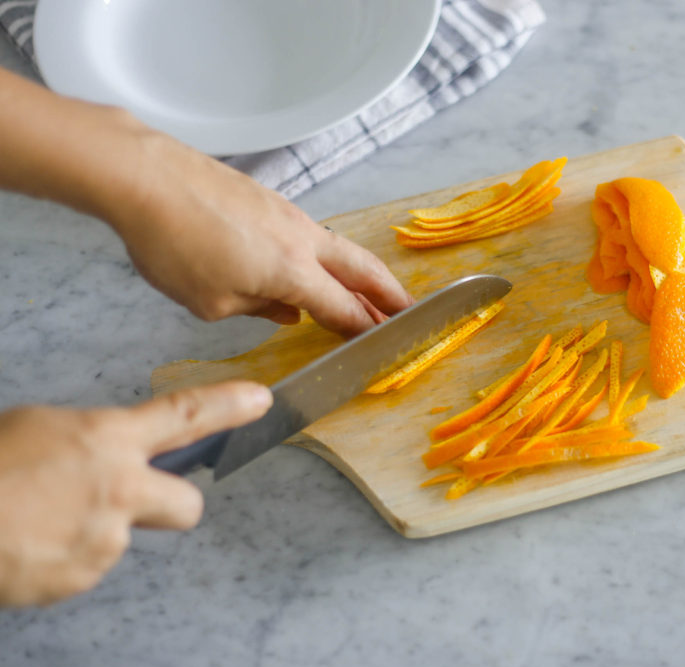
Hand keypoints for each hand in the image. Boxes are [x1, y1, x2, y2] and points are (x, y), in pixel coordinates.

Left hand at [0, 68, 412, 335]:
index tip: (383, 345)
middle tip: (411, 311)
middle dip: (390, 294)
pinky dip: (326, 256)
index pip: (344, 308)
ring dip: (360, 272)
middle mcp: (302, 240)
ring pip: (339, 247)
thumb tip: (284, 311)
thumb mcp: (210, 302)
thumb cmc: (173, 245)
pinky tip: (314, 268)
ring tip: (370, 291)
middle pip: (363, 269)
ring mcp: (289, 214)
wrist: (147, 177)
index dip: (366, 330)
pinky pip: (311, 234)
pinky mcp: (270, 201)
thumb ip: (256, 309)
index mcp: (293, 272)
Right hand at [0, 381, 271, 606]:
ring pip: (119, 538)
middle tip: (132, 503)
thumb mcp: (38, 428)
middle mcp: (121, 489)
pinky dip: (61, 560)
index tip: (261, 400)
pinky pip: (82, 567)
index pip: (185, 415)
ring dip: (91, 533)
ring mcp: (106, 538)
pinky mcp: (82, 577)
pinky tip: (28, 546)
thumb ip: (87, 443)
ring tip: (38, 521)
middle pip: (187, 504)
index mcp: (108, 440)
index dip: (228, 406)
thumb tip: (98, 456)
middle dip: (171, 505)